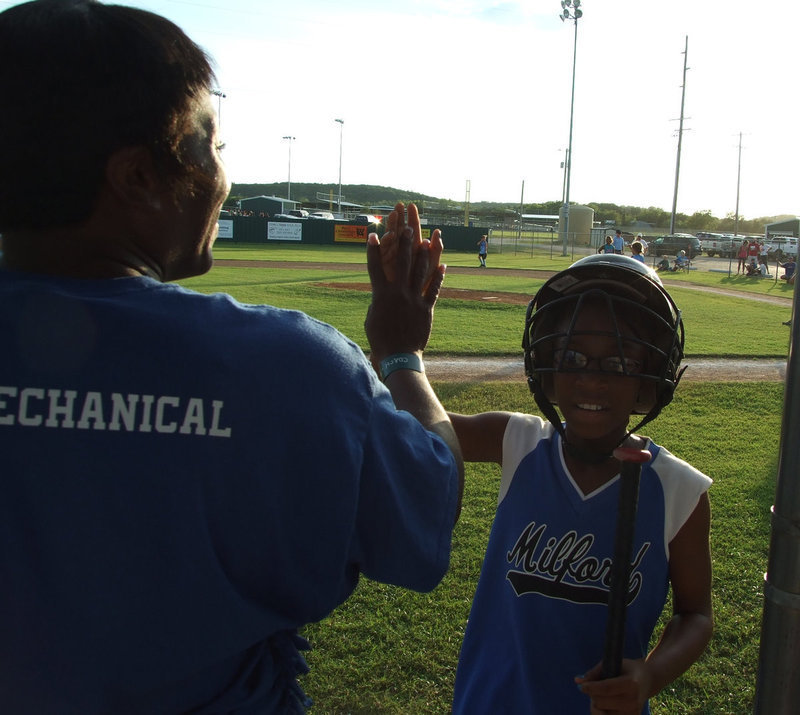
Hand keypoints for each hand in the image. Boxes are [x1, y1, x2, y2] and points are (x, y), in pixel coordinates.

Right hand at [364, 218, 443, 364]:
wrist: (399, 357)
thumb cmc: (380, 340)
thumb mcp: (371, 318)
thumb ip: (377, 302)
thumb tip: (381, 294)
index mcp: (381, 295)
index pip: (375, 267)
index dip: (373, 250)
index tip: (373, 234)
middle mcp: (398, 293)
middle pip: (401, 263)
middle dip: (404, 244)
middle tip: (407, 228)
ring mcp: (414, 300)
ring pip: (420, 272)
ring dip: (423, 255)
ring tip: (426, 239)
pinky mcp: (426, 309)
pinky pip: (434, 289)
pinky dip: (439, 277)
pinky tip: (443, 265)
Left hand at [575, 658, 652, 714]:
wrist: (649, 680)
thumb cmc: (627, 669)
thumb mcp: (613, 664)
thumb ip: (595, 672)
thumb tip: (577, 680)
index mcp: (631, 683)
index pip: (605, 688)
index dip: (590, 688)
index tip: (581, 686)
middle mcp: (633, 700)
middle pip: (601, 702)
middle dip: (592, 695)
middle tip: (593, 688)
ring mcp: (633, 712)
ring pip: (603, 713)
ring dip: (596, 705)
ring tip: (601, 696)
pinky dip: (604, 712)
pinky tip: (606, 704)